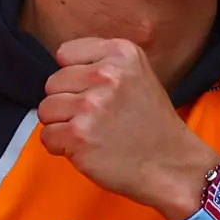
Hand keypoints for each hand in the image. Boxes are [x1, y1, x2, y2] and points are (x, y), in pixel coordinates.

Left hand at [35, 36, 218, 218]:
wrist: (173, 166)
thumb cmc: (152, 124)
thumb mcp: (138, 75)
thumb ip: (102, 63)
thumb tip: (61, 68)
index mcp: (122, 53)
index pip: (65, 53)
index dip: (75, 76)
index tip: (96, 92)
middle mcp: (106, 75)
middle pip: (52, 83)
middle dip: (67, 102)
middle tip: (97, 118)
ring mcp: (91, 106)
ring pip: (46, 109)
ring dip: (63, 125)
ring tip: (93, 133)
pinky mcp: (78, 136)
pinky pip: (47, 136)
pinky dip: (62, 147)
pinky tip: (88, 149)